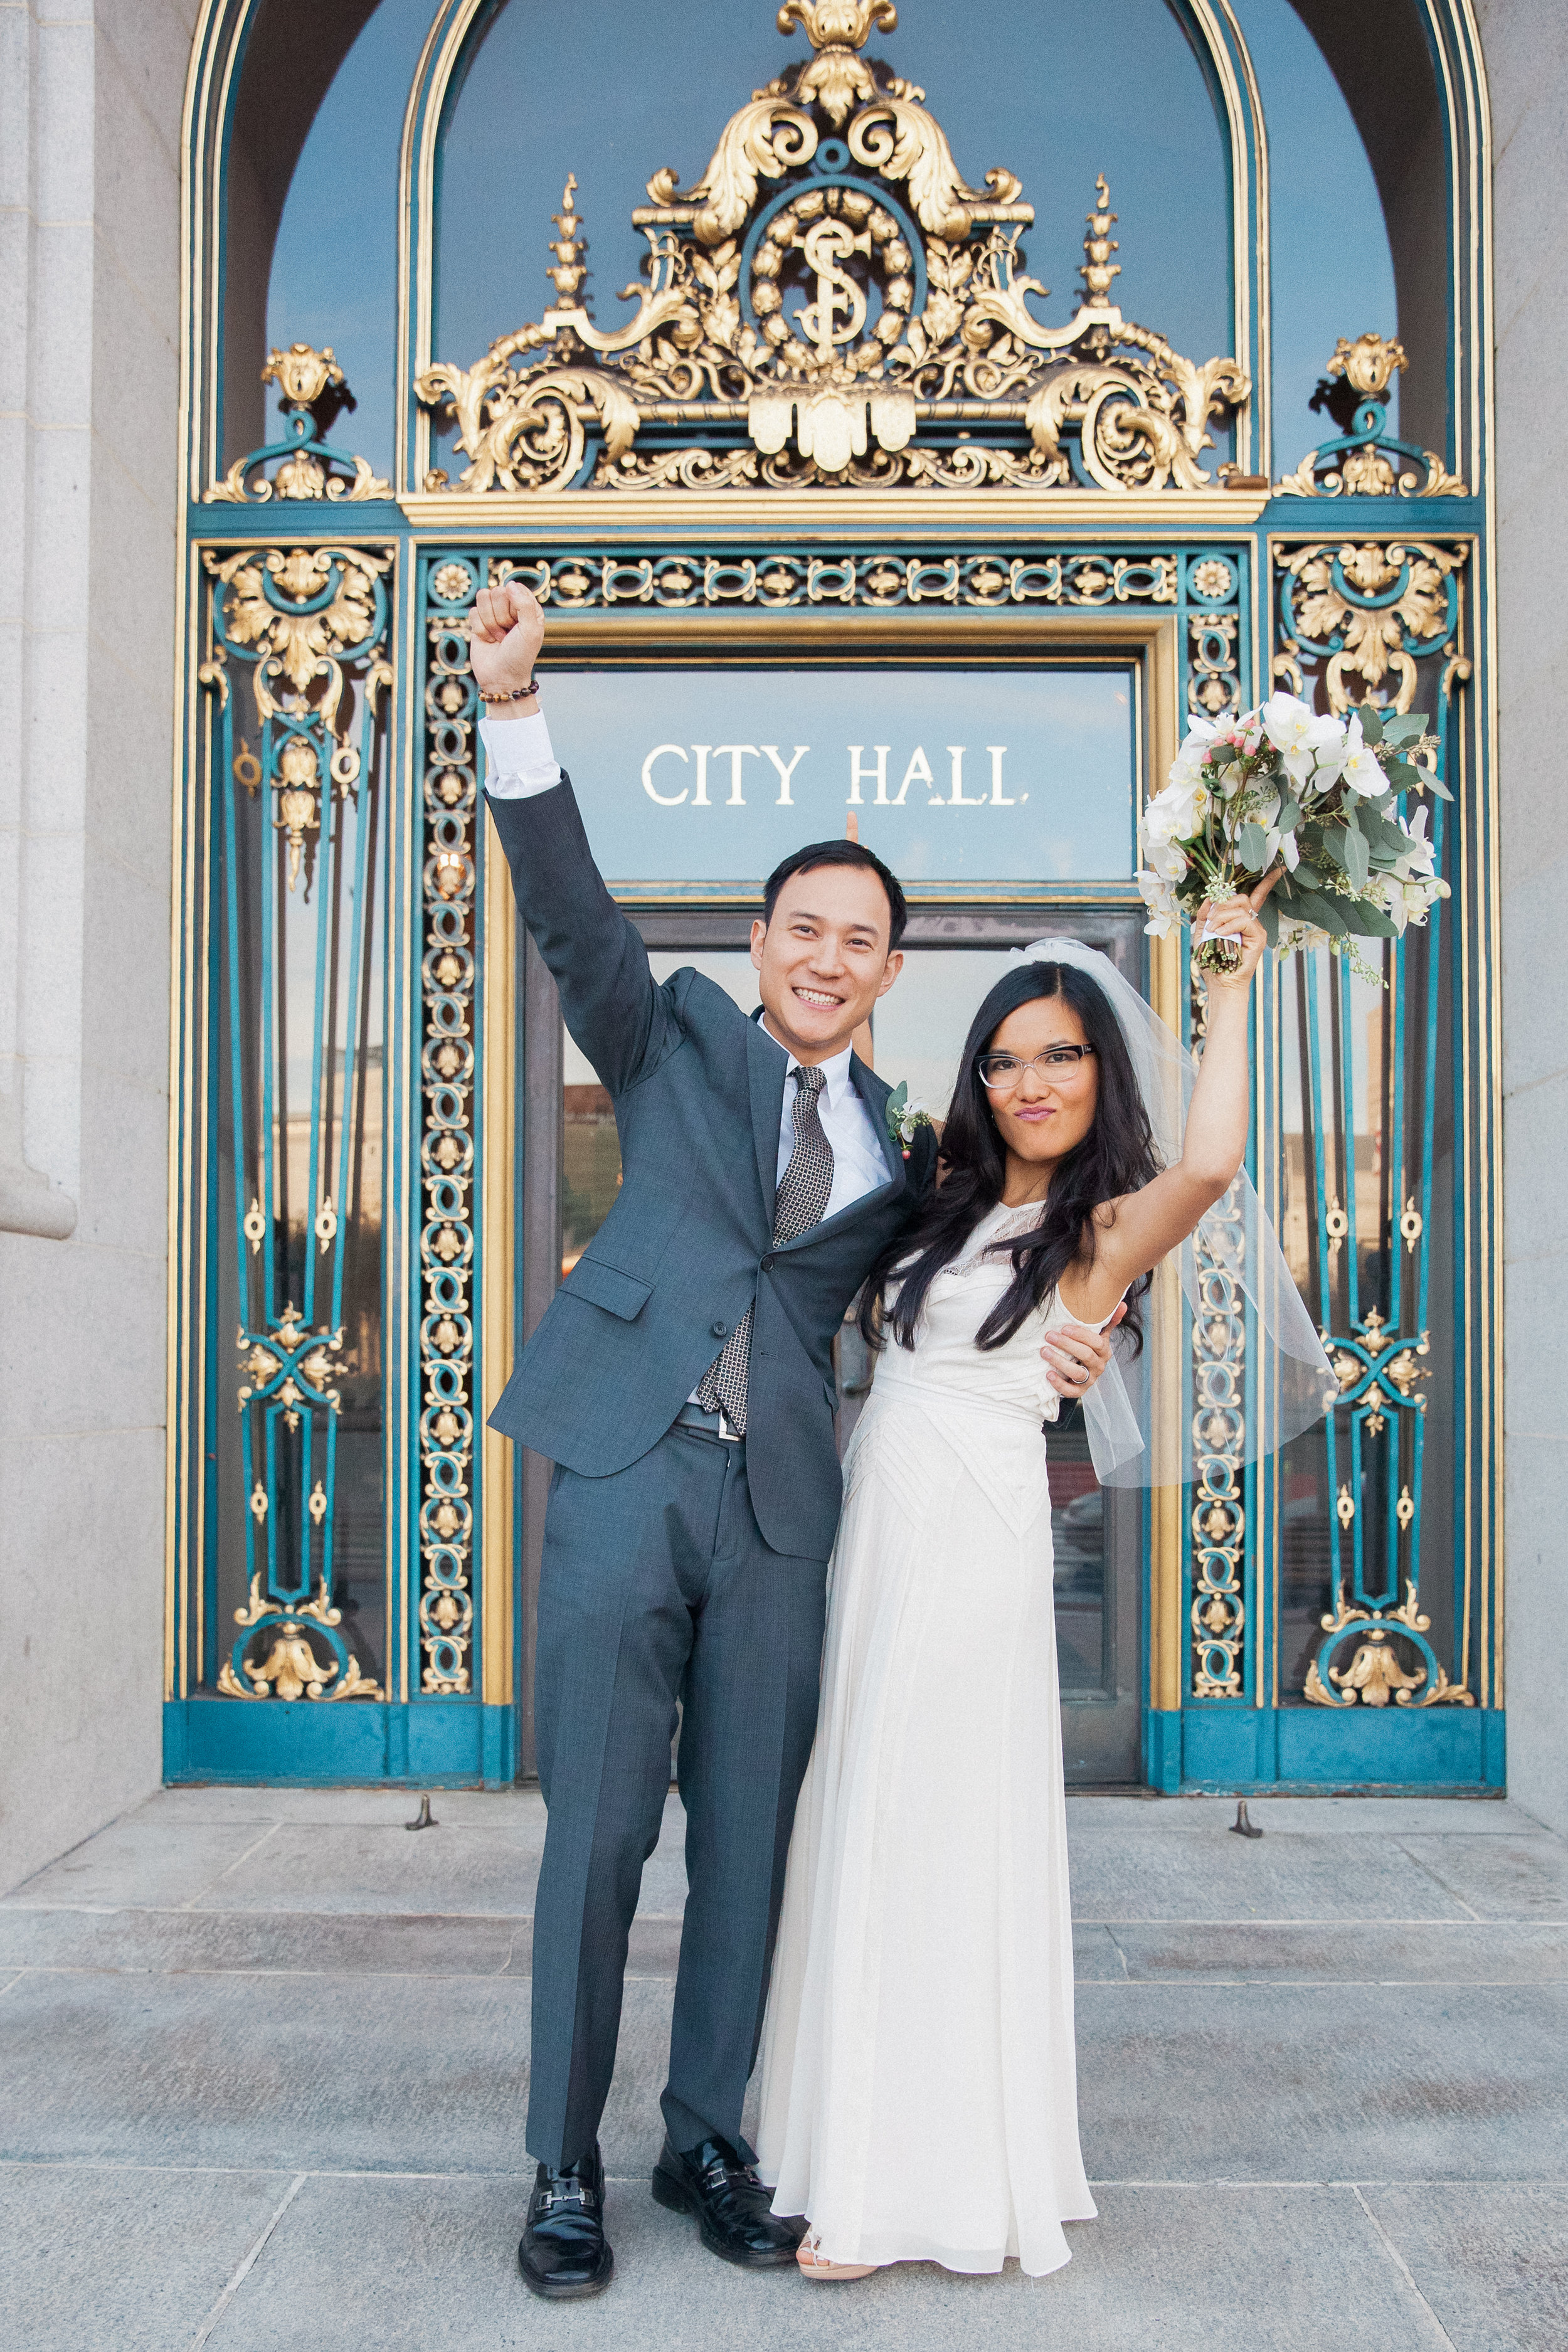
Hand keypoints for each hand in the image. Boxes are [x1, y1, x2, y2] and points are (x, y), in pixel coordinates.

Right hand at [469, 579, 543, 700]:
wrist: (501, 678)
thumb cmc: (520, 656)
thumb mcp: (531, 631)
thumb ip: (525, 604)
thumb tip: (510, 584)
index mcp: (528, 607)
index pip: (515, 588)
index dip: (514, 606)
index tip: (518, 624)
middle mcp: (510, 607)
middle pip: (497, 591)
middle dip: (501, 616)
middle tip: (508, 634)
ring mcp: (493, 613)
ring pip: (483, 598)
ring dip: (490, 622)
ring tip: (499, 637)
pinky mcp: (478, 622)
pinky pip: (472, 612)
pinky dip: (480, 629)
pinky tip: (488, 640)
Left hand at [1040, 1300, 1123, 1397]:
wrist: (1081, 1373)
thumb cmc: (1087, 1349)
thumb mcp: (1097, 1335)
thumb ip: (1108, 1321)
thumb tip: (1122, 1304)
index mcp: (1103, 1351)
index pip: (1096, 1342)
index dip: (1081, 1335)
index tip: (1064, 1327)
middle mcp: (1099, 1366)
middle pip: (1086, 1355)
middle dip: (1066, 1345)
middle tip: (1049, 1335)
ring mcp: (1090, 1380)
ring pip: (1077, 1373)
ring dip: (1060, 1362)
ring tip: (1044, 1352)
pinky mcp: (1080, 1392)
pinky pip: (1072, 1391)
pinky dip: (1060, 1383)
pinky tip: (1048, 1374)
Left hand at [1193, 872, 1276, 990]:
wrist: (1221, 982)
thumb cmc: (1213, 961)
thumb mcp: (1202, 934)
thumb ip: (1205, 916)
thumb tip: (1210, 899)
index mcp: (1239, 919)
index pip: (1255, 896)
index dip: (1267, 882)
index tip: (1278, 869)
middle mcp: (1251, 922)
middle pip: (1241, 898)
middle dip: (1223, 904)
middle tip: (1211, 921)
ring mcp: (1256, 929)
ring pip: (1241, 908)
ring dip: (1222, 917)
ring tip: (1213, 931)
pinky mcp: (1259, 937)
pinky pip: (1244, 920)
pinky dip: (1229, 925)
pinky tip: (1221, 934)